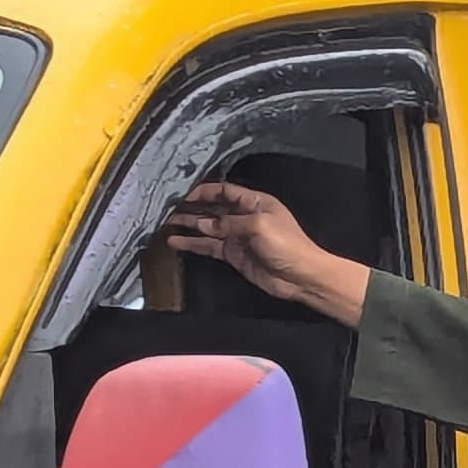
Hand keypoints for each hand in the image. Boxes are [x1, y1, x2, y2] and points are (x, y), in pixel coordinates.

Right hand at [162, 182, 370, 325]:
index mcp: (255, 202)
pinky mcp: (234, 254)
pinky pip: (209, 246)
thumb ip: (228, 223)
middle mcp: (244, 216)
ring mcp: (238, 236)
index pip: (225, 191)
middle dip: (192, 207)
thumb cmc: (287, 245)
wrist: (301, 277)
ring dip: (188, 225)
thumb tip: (204, 224)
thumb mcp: (258, 225)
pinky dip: (193, 244)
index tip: (183, 195)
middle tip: (168, 208)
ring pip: (207, 228)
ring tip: (166, 224)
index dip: (204, 191)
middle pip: (213, 208)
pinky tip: (176, 242)